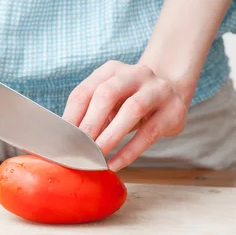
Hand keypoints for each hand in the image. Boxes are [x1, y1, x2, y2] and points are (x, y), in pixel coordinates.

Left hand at [62, 61, 189, 171]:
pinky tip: (115, 164)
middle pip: (107, 93)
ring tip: (97, 156)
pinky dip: (129, 151)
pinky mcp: (173, 110)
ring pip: (132, 109)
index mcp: (111, 70)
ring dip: (111, 136)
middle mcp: (135, 73)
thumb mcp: (109, 103)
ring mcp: (157, 89)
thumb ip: (90, 115)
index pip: (85, 91)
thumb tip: (66, 142)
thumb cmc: (129, 102)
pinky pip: (148, 133)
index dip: (72, 116)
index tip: (62, 139)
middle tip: (79, 147)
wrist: (171, 93)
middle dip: (90, 123)